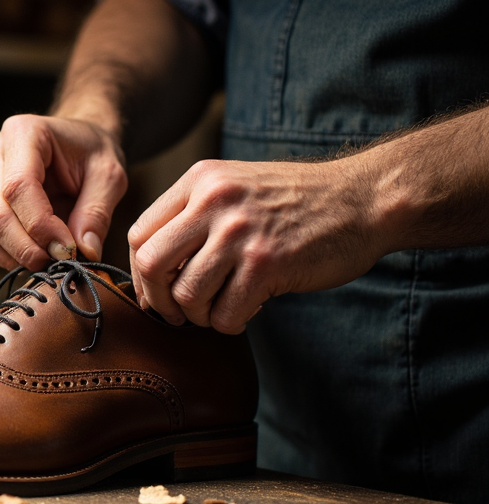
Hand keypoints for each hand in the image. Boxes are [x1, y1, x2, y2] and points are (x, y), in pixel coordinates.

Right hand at [0, 114, 127, 268]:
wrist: (78, 145)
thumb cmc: (92, 154)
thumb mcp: (109, 176)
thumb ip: (97, 212)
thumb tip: (84, 252)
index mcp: (23, 132)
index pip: (18, 186)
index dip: (40, 225)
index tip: (68, 250)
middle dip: (28, 247)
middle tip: (60, 261)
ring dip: (13, 255)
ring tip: (47, 259)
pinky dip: (1, 255)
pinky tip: (31, 254)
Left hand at [127, 158, 384, 333]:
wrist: (365, 198)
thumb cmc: (295, 201)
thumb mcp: (235, 185)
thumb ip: (193, 214)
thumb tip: (150, 271)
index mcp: (200, 180)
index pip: (139, 234)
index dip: (140, 273)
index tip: (155, 292)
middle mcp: (214, 201)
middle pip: (150, 264)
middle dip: (158, 299)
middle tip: (176, 314)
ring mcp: (241, 232)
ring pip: (186, 294)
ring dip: (198, 316)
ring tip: (218, 311)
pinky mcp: (268, 263)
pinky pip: (225, 313)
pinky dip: (230, 323)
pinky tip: (247, 311)